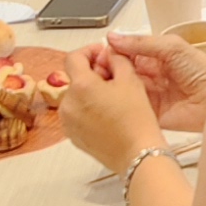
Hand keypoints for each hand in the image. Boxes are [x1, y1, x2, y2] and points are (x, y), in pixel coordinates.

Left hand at [60, 40, 164, 173]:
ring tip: (112, 99)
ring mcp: (68, 122)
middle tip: (113, 77)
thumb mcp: (131, 80)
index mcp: (80, 86)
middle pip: (75, 78)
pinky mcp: (73, 136)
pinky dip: (88, 109)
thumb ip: (116, 59)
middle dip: (92, 74)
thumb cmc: (136, 119)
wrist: (137, 154)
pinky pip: (77, 114)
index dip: (89, 51)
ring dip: (90, 92)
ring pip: (75, 97)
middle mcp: (68, 103)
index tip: (102, 54)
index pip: (73, 57)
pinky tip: (108, 115)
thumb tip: (109, 54)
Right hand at [97, 26, 205, 123]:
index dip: (113, 53)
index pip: (127, 52)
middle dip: (109, 70)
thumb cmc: (204, 71)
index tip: (99, 54)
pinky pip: (132, 109)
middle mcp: (152, 75)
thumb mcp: (172, 48)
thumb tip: (115, 37)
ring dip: (113, 87)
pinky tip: (111, 101)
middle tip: (98, 70)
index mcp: (157, 56)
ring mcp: (151, 95)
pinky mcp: (152, 114)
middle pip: (123, 71)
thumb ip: (142, 43)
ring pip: (124, 89)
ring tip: (102, 84)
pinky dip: (121, 105)